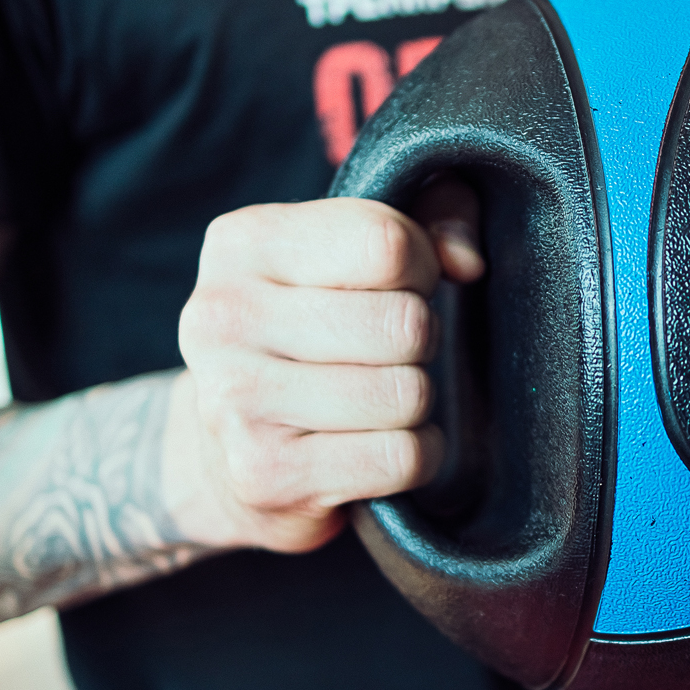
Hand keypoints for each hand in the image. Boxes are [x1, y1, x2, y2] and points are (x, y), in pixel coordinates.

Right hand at [169, 183, 483, 552]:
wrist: (227, 456)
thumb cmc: (314, 332)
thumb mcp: (356, 251)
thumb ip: (434, 215)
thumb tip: (467, 262)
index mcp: (240, 243)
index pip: (386, 243)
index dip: (420, 268)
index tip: (398, 288)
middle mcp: (222, 316)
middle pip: (402, 324)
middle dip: (419, 342)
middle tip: (385, 354)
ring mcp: (234, 400)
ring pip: (406, 394)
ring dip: (414, 402)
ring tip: (374, 399)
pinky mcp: (264, 474)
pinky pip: (401, 457)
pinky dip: (414, 455)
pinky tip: (375, 445)